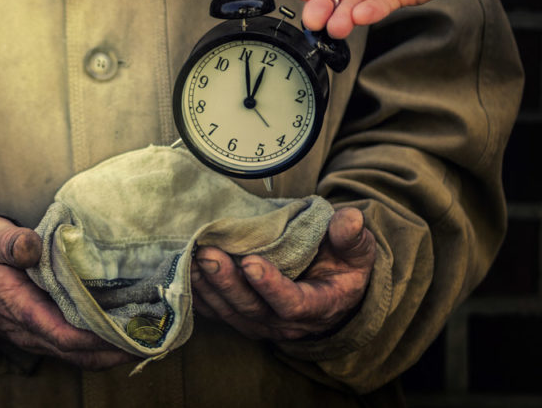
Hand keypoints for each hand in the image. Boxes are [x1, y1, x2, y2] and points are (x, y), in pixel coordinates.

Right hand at [0, 216, 134, 368]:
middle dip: (115, 350)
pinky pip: (71, 347)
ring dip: (110, 350)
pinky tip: (121, 330)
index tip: (130, 331)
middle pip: (77, 353)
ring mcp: (32, 335)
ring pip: (76, 355)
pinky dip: (98, 345)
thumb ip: (10, 241)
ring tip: (146, 337)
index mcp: (17, 307)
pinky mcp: (38, 331)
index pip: (63, 333)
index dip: (98, 337)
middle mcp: (27, 330)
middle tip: (153, 339)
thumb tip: (32, 246)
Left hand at [190, 207, 374, 339]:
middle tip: (208, 255)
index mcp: (318, 306)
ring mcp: (262, 323)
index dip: (271, 286)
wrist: (334, 292)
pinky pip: (218, 311)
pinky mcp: (243, 318)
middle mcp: (286, 322)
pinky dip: (200, 294)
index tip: (251, 263)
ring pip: (230, 311)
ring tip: (190, 259)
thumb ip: (352, 237)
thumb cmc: (344, 266)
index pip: (292, 304)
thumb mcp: (358, 252)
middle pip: (252, 309)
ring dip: (208, 287)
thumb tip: (349, 219)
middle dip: (228, 283)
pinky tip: (183, 272)